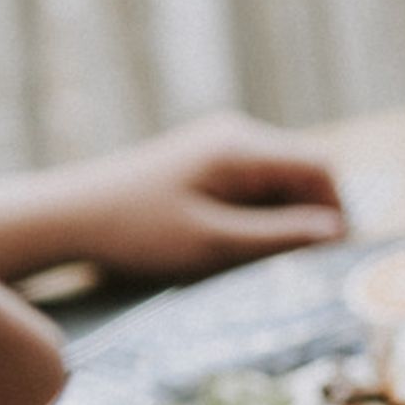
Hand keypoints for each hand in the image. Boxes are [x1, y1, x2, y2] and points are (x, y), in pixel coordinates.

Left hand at [0, 111, 348, 282]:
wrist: (68, 216)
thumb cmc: (137, 233)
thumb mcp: (213, 243)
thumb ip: (279, 236)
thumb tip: (336, 233)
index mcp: (241, 148)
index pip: (321, 168)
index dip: (337, 213)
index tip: (327, 261)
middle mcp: (236, 135)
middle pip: (305, 172)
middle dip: (309, 219)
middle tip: (295, 268)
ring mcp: (220, 144)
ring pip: (282, 181)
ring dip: (283, 220)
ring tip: (257, 260)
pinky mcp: (206, 160)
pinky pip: (255, 184)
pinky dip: (258, 214)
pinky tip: (233, 245)